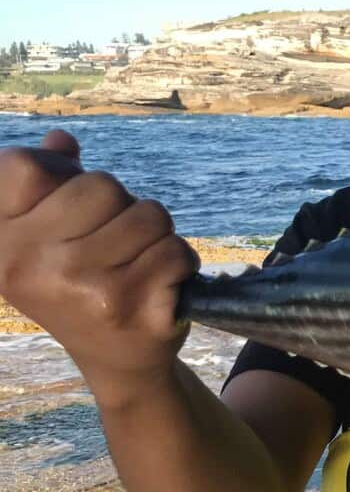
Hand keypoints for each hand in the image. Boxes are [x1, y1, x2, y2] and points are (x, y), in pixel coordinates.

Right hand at [0, 130, 198, 406]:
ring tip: (138, 265)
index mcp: (2, 243)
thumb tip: (60, 141)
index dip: (62, 174)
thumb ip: (53, 185)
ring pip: (149, 215)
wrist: (117, 359)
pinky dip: (180, 262)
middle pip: (102, 186)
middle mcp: (30, 265)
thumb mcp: (52, 236)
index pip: (25, 168)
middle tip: (114, 244)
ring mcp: (81, 288)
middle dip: (122, 207)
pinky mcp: (130, 307)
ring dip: (156, 235)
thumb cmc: (86, 283)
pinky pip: (176, 250)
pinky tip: (159, 286)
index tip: (69, 208)